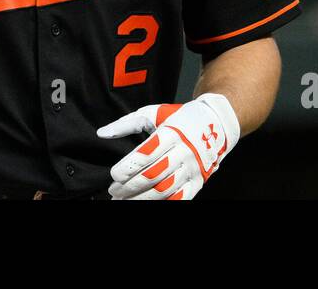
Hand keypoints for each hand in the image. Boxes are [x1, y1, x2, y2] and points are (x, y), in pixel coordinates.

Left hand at [97, 93, 239, 199]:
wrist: (215, 123)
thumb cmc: (180, 118)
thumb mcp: (153, 114)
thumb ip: (126, 123)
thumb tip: (102, 133)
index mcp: (172, 133)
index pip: (147, 154)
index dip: (128, 167)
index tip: (114, 175)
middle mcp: (184, 152)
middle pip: (154, 175)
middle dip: (130, 187)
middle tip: (114, 191)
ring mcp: (192, 169)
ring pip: (165, 190)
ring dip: (141, 199)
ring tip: (124, 200)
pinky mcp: (198, 181)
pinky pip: (180, 198)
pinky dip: (162, 203)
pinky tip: (146, 203)